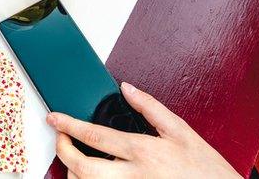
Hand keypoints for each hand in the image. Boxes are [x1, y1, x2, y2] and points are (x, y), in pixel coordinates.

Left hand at [48, 82, 238, 178]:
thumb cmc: (205, 168)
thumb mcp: (180, 130)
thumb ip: (150, 107)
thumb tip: (126, 89)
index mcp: (142, 151)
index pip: (93, 136)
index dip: (67, 125)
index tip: (54, 118)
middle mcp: (133, 175)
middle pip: (82, 167)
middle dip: (62, 151)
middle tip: (59, 139)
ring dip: (73, 172)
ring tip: (73, 158)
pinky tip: (90, 175)